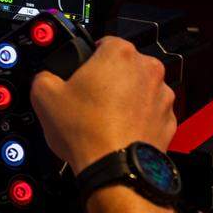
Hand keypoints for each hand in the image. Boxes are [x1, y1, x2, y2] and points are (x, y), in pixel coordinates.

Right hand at [30, 36, 175, 173]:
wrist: (116, 171)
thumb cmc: (88, 132)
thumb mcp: (45, 96)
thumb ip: (43, 76)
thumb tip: (44, 79)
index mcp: (119, 53)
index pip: (102, 42)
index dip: (87, 59)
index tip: (80, 74)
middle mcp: (147, 69)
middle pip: (123, 66)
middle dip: (108, 79)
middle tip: (88, 100)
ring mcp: (162, 95)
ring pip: (139, 90)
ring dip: (125, 99)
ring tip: (103, 120)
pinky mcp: (169, 120)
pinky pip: (150, 113)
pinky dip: (138, 120)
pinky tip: (119, 132)